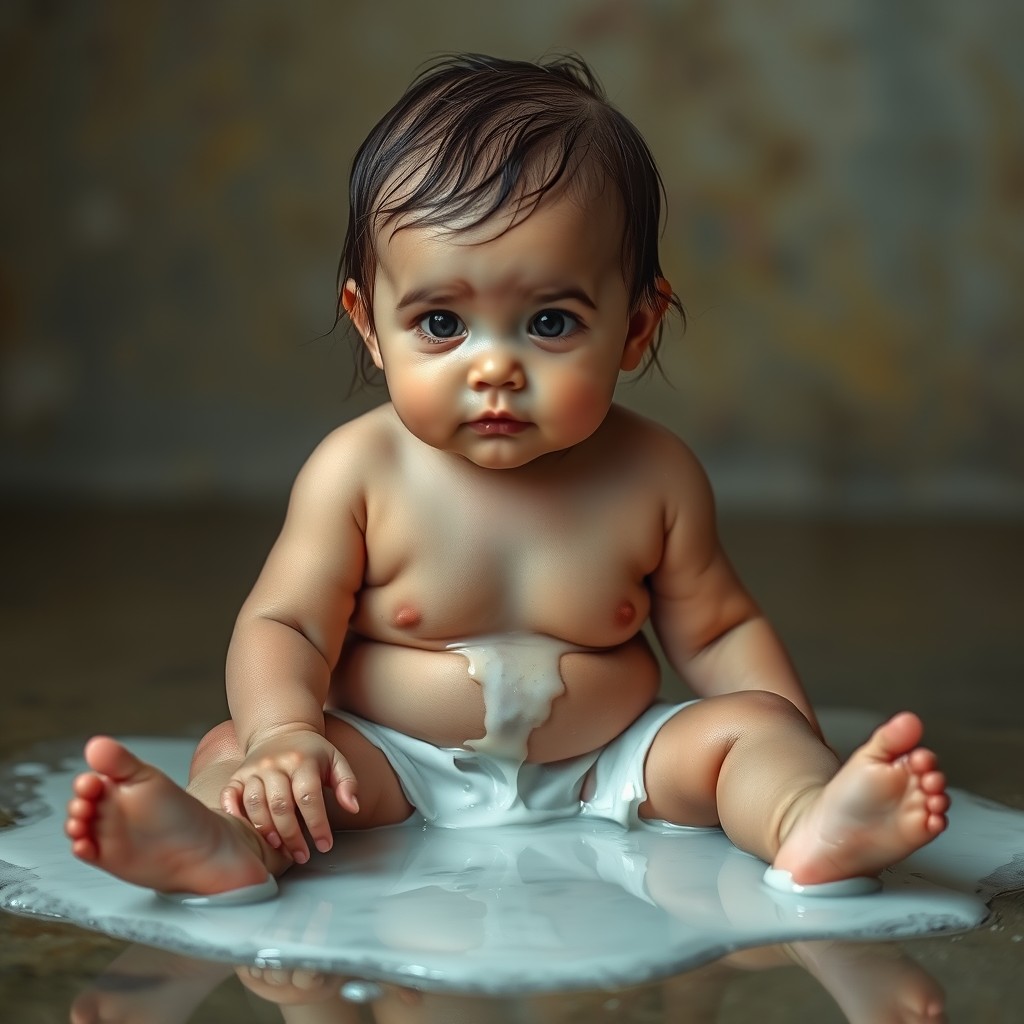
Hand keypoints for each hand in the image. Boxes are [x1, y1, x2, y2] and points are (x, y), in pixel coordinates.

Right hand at [221, 730, 358, 862]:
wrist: (280, 730)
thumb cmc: (311, 752)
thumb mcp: (336, 760)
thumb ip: (347, 783)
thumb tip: (353, 808)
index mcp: (302, 761)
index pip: (309, 797)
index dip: (317, 825)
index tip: (325, 846)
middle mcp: (275, 764)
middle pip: (281, 805)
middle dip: (292, 836)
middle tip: (302, 856)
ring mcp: (254, 770)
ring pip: (255, 804)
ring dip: (266, 831)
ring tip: (279, 848)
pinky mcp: (237, 776)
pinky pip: (230, 796)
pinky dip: (234, 814)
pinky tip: (245, 833)